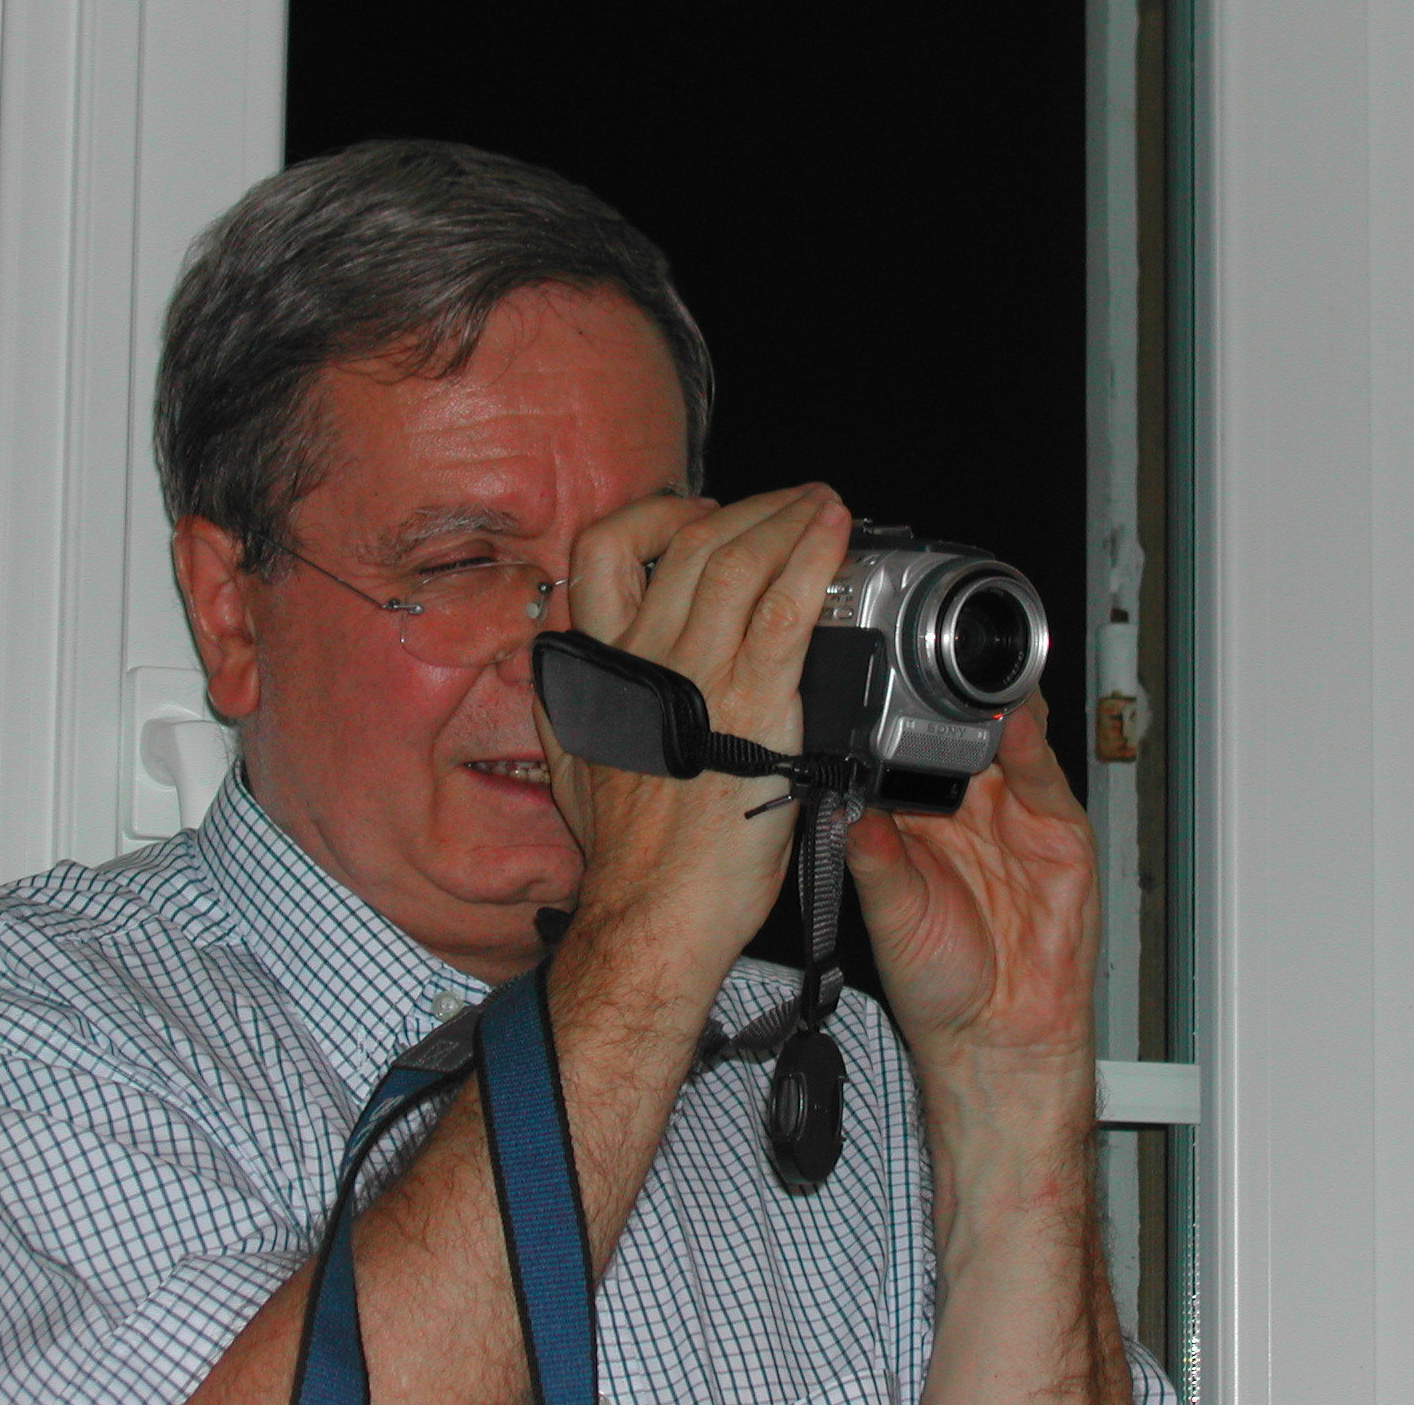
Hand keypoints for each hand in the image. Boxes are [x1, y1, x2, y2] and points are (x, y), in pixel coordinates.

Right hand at [539, 485, 852, 955]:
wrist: (655, 913)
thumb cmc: (630, 859)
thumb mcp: (576, 766)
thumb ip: (579, 707)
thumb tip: (584, 670)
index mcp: (600, 668)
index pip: (604, 554)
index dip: (655, 519)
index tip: (697, 517)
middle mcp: (643, 656)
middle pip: (686, 542)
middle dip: (745, 508)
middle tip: (787, 501)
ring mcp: (698, 674)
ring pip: (736, 558)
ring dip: (786, 518)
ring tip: (822, 503)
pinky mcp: (753, 702)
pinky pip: (783, 606)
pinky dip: (814, 556)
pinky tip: (837, 533)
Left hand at [844, 692, 1097, 1083]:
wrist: (997, 1038)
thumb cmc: (938, 983)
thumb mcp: (890, 915)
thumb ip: (873, 857)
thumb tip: (841, 807)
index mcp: (919, 820)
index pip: (909, 748)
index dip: (897, 716)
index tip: (875, 683)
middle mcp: (968, 810)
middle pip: (962, 729)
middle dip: (948, 692)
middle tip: (925, 655)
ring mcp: (1017, 816)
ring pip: (1008, 739)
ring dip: (991, 706)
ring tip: (969, 674)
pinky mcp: (1060, 834)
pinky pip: (1046, 779)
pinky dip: (1032, 748)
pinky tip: (1014, 723)